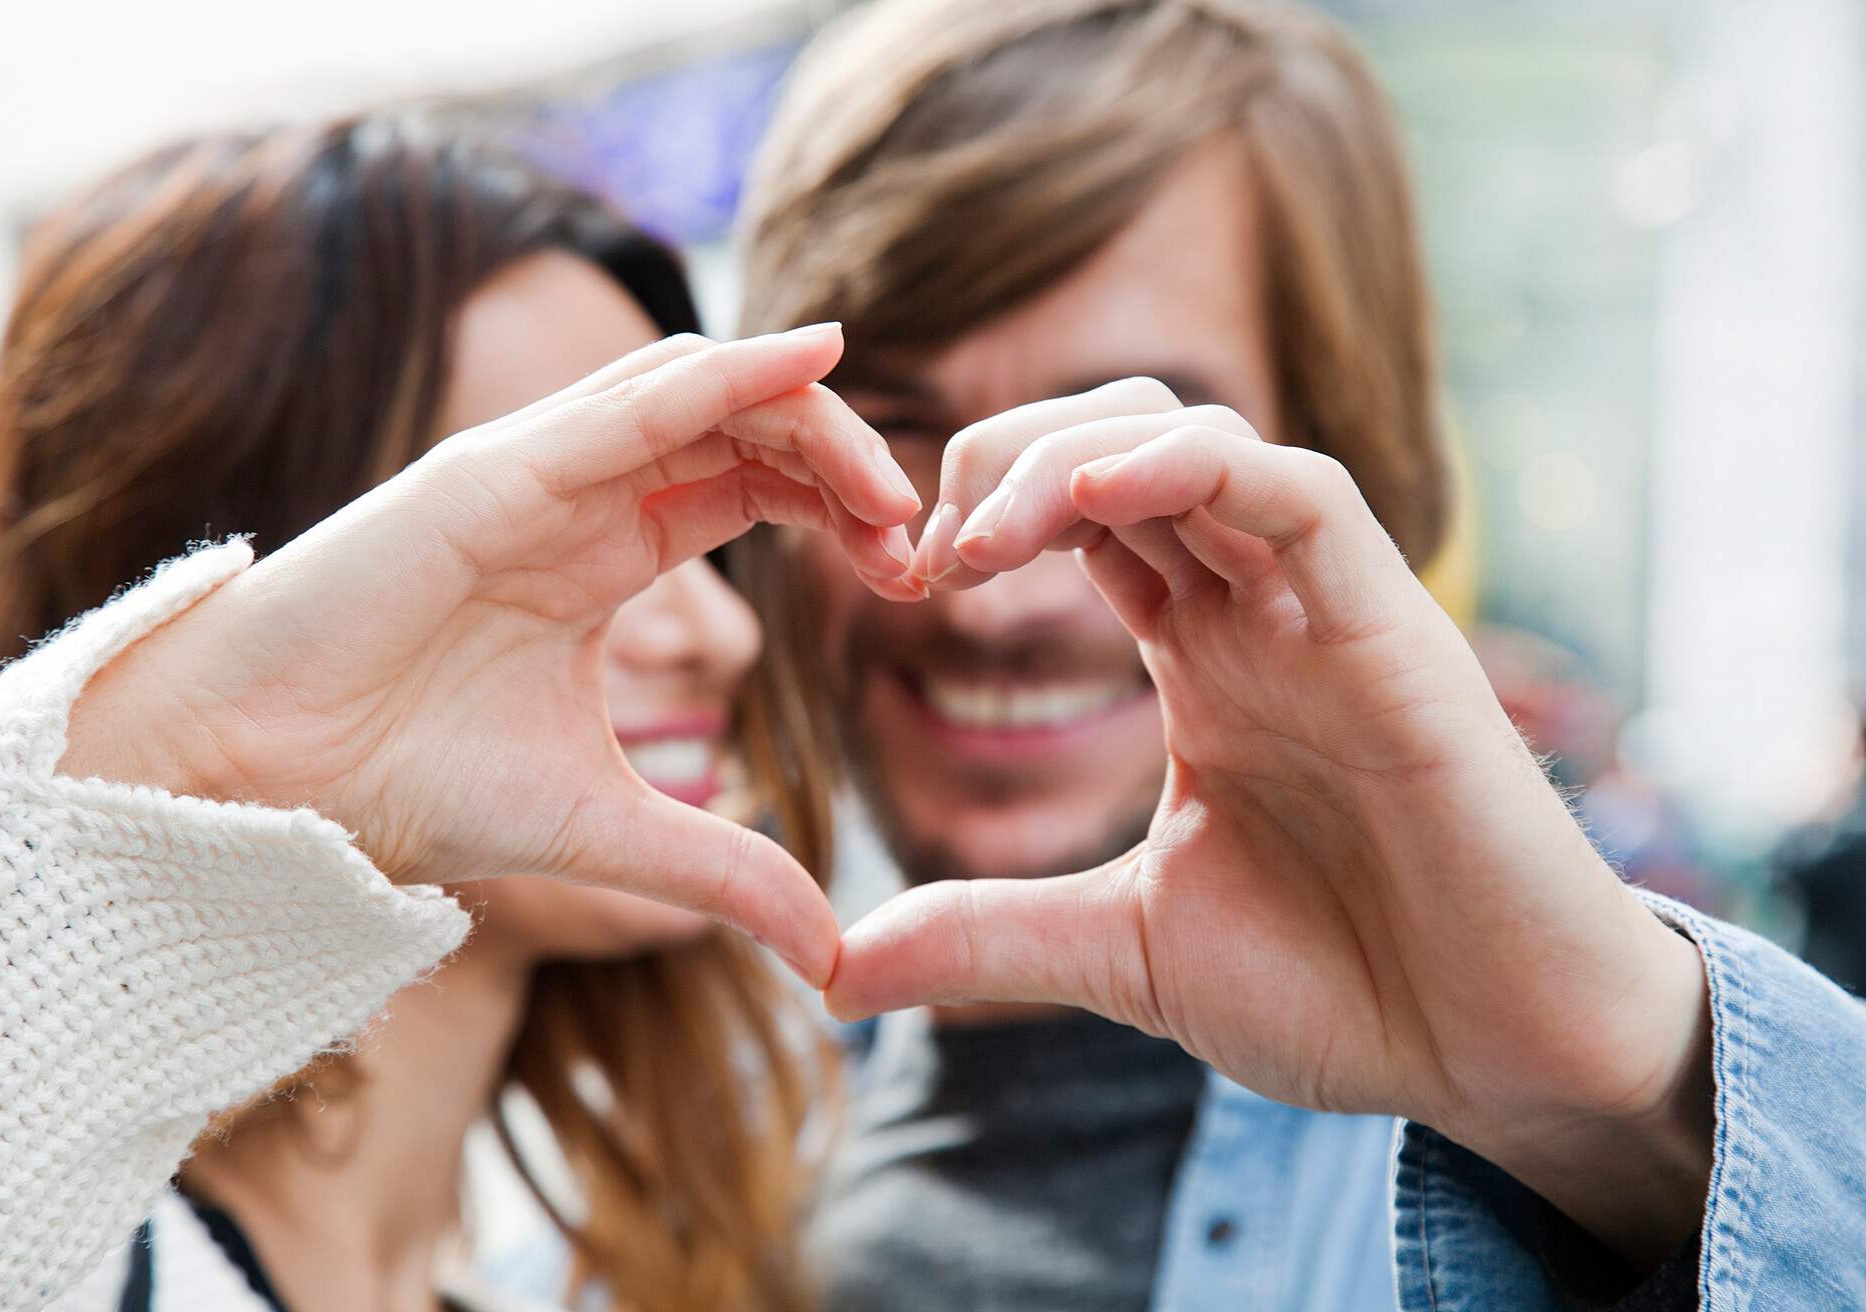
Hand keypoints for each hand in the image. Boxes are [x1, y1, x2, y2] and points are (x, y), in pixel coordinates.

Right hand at [64, 326, 920, 985]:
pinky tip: (809, 364)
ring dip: (806, 419)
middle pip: (742, 431)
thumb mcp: (609, 829)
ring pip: (697, 396)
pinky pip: (629, 404)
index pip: (750, 487)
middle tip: (919, 534)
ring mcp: (534, 473)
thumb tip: (835, 950)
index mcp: (604, 555)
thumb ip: (725, 868)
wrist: (264, 786)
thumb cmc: (409, 788)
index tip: (912, 574)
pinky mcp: (489, 472)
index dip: (841, 512)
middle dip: (843, 464)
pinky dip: (724, 377)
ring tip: (889, 483)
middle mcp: (577, 497)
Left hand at [828, 380, 1712, 1259]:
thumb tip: (830, 968)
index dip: (980, 515)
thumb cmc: (1341, 989)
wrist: (1497, 1054)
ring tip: (980, 539)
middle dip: (1001, 465)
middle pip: (1119, 446)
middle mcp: (1259, 609)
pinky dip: (1195, 471)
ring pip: (1196, 440)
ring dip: (1069, 459)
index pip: (1081, 513)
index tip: (902, 581)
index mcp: (1202, 655)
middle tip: (925, 554)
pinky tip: (1093, 499)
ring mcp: (1327, 609)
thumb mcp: (1122, 950)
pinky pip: (1299, 494)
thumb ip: (986, 932)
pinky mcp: (1397, 629)